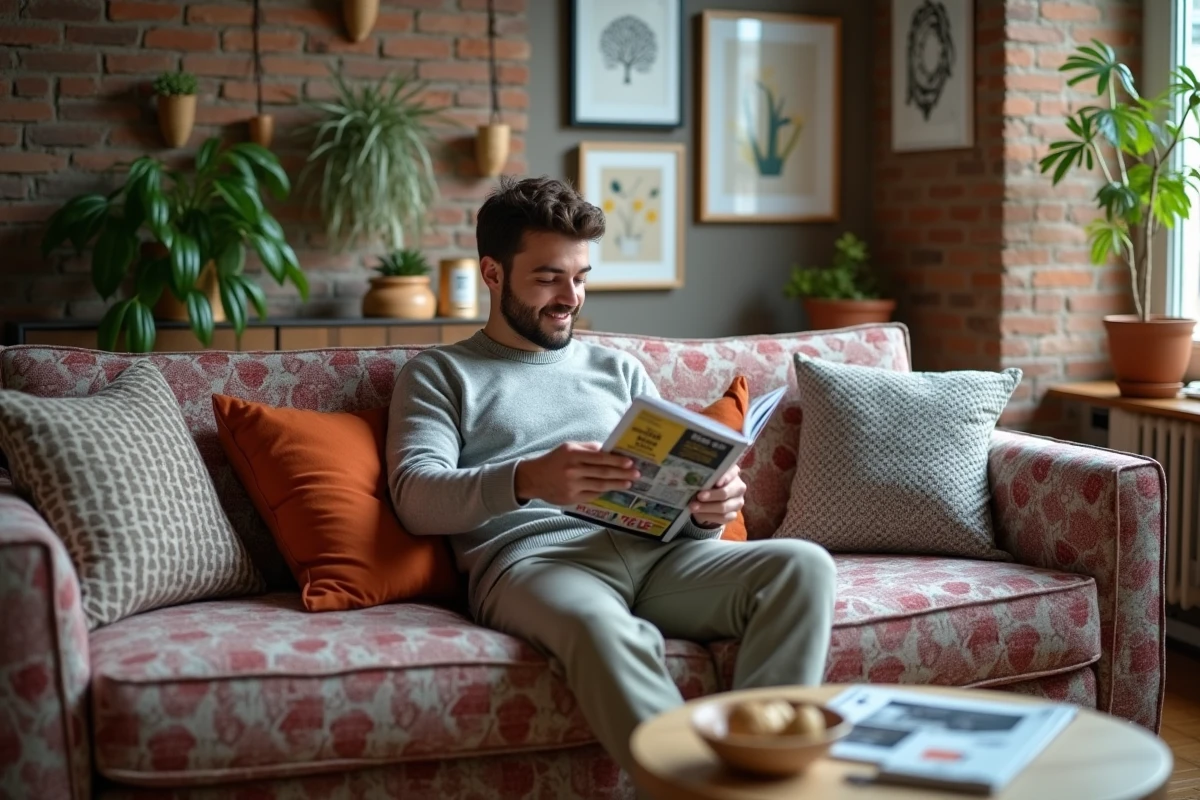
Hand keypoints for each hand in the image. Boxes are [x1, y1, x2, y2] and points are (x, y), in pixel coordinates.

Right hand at [515, 442, 639, 505]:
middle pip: (603, 473)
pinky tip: (612, 489)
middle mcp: (573, 470)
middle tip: (636, 473)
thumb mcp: (568, 447)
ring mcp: (572, 486)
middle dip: (622, 473)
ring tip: (629, 483)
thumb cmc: (554, 460)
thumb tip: (608, 449)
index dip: (616, 460)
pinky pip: (592, 495)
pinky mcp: (571, 498)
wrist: (533, 478)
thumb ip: (588, 448)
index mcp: (573, 454)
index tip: (630, 462)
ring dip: (616, 484)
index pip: (600, 458)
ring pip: (600, 486)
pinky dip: (603, 492)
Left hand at [689, 465, 744, 527]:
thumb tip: (693, 480)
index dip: (725, 477)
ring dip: (707, 508)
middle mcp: (738, 487)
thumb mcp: (706, 479)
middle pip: (726, 492)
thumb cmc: (707, 484)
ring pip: (724, 507)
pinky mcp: (734, 514)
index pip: (732, 473)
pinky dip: (709, 516)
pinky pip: (722, 517)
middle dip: (711, 495)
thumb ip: (704, 478)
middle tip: (699, 496)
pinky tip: (699, 514)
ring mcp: (737, 502)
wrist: (710, 501)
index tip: (716, 483)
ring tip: (693, 507)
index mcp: (732, 473)